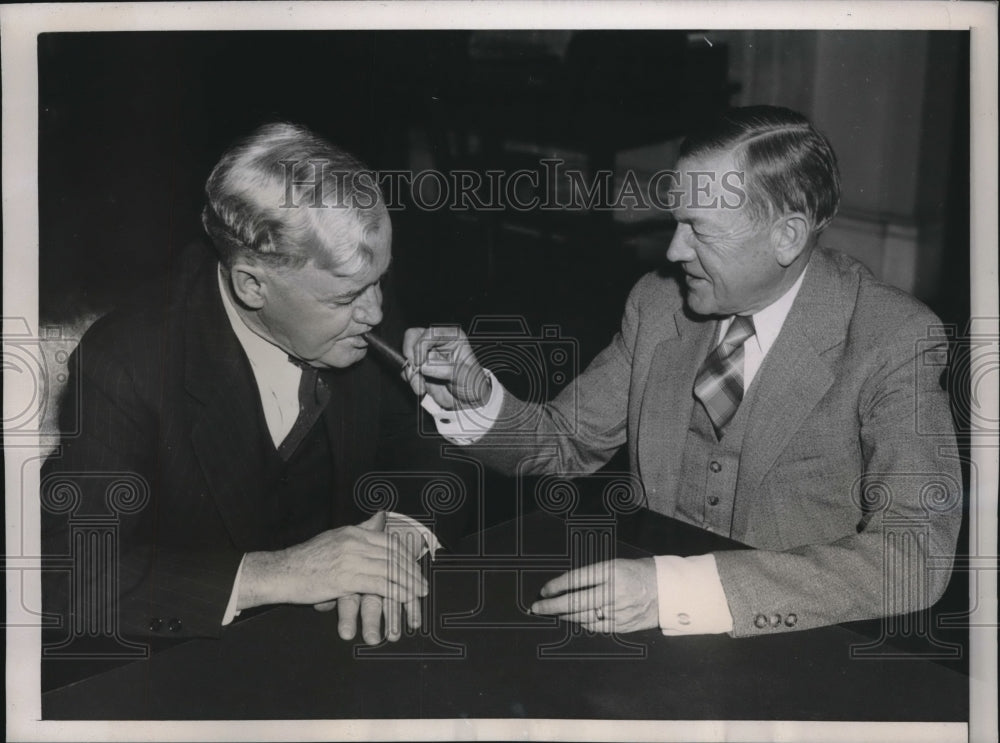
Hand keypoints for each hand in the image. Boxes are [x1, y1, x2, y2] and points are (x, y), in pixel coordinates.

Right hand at [314, 525, 424, 643]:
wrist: (280, 572)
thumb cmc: (305, 560)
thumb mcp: (335, 538)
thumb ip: (360, 529)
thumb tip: (381, 516)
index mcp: (352, 532)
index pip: (389, 542)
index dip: (407, 556)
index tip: (416, 569)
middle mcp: (353, 542)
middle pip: (393, 555)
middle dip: (412, 571)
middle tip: (423, 584)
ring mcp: (349, 559)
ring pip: (389, 569)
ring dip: (408, 583)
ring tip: (419, 594)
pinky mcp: (344, 578)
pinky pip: (378, 584)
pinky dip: (395, 592)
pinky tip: (404, 599)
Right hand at [402, 326, 490, 409]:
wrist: (467, 402)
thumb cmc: (472, 384)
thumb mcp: (464, 376)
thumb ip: (445, 369)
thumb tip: (424, 366)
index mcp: (452, 338)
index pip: (431, 332)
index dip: (421, 345)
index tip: (419, 362)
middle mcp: (437, 343)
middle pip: (413, 337)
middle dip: (410, 355)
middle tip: (414, 370)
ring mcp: (427, 356)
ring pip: (407, 355)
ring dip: (410, 372)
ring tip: (421, 387)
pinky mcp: (419, 369)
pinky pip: (406, 370)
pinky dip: (410, 380)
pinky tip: (421, 388)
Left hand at [529, 558, 658, 633]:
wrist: (667, 590)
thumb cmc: (637, 572)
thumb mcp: (615, 564)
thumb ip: (592, 576)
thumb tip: (566, 587)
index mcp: (610, 572)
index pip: (575, 579)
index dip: (556, 586)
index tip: (544, 590)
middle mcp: (613, 592)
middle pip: (575, 602)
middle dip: (552, 606)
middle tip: (537, 608)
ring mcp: (618, 611)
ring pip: (583, 617)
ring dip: (565, 615)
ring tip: (555, 612)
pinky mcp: (623, 625)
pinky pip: (596, 626)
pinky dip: (583, 623)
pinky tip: (576, 619)